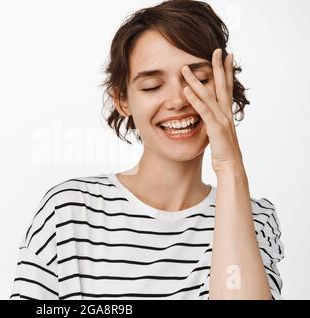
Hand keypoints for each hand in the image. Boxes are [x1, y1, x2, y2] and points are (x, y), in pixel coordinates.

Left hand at [181, 48, 243, 174]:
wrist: (231, 167)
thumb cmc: (224, 153)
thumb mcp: (218, 134)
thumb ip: (214, 122)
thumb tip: (208, 117)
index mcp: (226, 113)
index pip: (226, 88)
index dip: (227, 72)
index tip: (227, 56)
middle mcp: (226, 113)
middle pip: (222, 85)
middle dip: (219, 67)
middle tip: (217, 50)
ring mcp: (221, 120)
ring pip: (208, 95)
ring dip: (196, 81)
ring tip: (186, 68)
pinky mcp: (214, 128)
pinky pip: (202, 111)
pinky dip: (194, 99)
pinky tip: (186, 90)